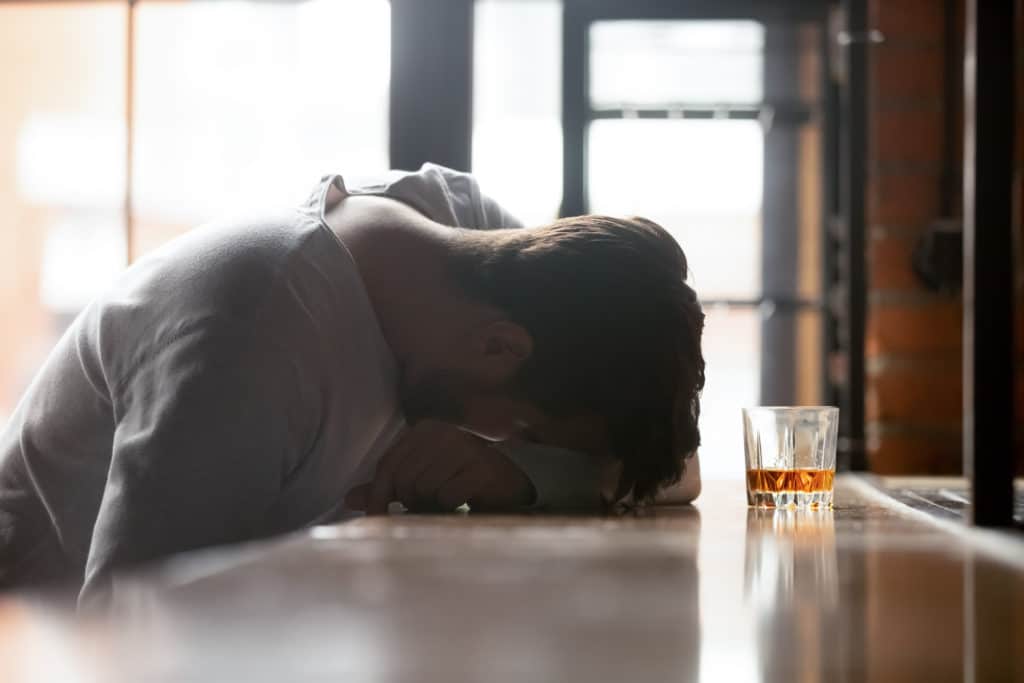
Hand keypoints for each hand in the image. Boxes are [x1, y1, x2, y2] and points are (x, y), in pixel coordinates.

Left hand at [344, 420, 536, 513]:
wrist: (510, 483)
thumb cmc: (460, 482)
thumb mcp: (420, 482)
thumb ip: (387, 487)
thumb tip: (349, 498)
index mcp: (424, 430)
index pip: (387, 466)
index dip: (378, 496)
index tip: (375, 520)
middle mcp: (443, 432)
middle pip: (404, 479)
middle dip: (410, 502)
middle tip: (426, 508)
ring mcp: (465, 447)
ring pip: (425, 488)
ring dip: (432, 505)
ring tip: (447, 503)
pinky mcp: (482, 468)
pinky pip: (448, 496)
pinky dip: (452, 507)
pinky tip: (464, 503)